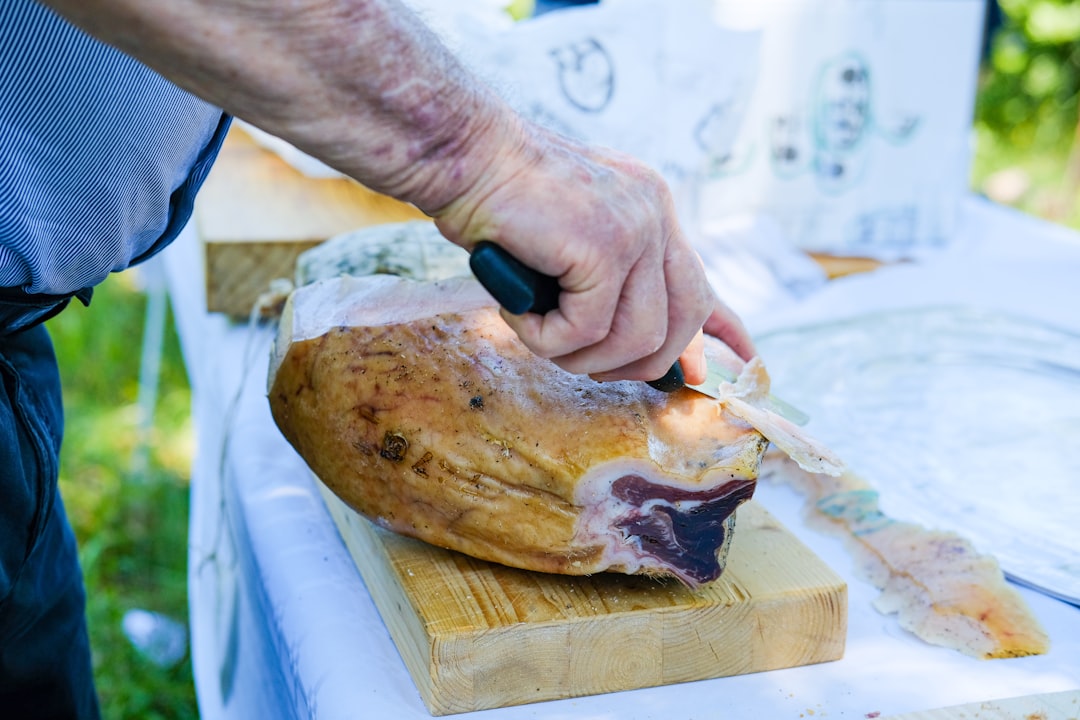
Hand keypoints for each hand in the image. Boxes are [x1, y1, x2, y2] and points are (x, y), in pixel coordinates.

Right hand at [433, 122, 752, 383]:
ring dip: (581, 355)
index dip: (719, 333)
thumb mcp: (567, 248)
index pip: (702, 285)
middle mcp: (656, 214)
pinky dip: (547, 338)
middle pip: (681, 321)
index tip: (731, 366)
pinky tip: (521, 313)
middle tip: (583, 362)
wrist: (462, 154)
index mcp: (652, 209)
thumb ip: (609, 291)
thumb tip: (655, 355)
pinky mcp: (605, 244)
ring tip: (538, 330)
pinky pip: (587, 329)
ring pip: (637, 338)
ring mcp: (636, 227)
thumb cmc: (499, 205)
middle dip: (635, 363)